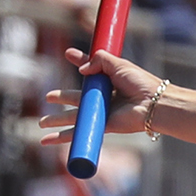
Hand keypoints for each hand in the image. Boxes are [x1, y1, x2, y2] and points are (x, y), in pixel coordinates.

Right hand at [40, 45, 166, 143]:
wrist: (153, 103)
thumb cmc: (140, 83)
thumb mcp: (118, 63)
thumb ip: (98, 60)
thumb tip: (81, 70)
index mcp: (109, 81)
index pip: (90, 71)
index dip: (79, 62)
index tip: (69, 54)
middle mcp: (105, 98)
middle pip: (77, 98)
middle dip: (62, 97)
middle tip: (48, 96)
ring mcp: (102, 113)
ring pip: (74, 117)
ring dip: (57, 121)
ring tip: (42, 123)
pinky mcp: (102, 126)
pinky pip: (79, 132)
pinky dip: (64, 138)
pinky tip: (48, 141)